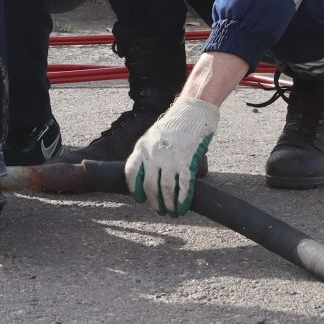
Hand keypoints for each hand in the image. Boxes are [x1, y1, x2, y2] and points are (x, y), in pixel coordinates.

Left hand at [125, 96, 219, 214]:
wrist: (192, 111)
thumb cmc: (174, 124)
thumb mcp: (153, 136)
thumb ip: (149, 153)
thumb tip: (149, 174)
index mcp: (142, 147)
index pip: (131, 172)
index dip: (134, 188)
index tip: (139, 198)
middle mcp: (153, 154)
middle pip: (149, 185)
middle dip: (154, 201)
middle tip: (158, 210)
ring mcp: (170, 158)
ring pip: (166, 188)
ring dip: (168, 203)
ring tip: (171, 212)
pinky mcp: (186, 160)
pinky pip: (183, 184)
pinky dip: (182, 198)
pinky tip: (182, 205)